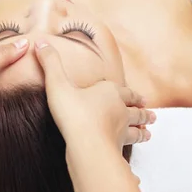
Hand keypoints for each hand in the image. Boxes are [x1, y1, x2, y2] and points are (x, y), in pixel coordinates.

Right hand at [35, 41, 154, 149]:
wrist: (86, 144)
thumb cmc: (73, 113)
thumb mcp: (57, 84)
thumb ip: (50, 63)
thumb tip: (39, 41)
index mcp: (109, 92)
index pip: (125, 91)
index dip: (131, 93)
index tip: (140, 96)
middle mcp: (120, 109)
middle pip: (135, 110)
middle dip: (142, 111)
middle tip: (152, 115)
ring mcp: (121, 129)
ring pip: (136, 128)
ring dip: (143, 129)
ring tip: (149, 132)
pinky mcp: (118, 147)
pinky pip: (130, 146)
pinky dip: (136, 147)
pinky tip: (136, 149)